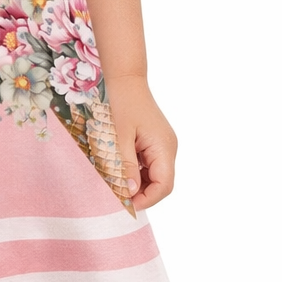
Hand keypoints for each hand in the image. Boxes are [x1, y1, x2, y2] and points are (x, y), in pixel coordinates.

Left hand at [103, 74, 176, 210]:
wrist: (123, 77)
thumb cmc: (120, 103)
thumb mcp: (119, 137)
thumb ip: (125, 166)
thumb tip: (130, 193)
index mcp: (164, 147)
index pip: (164, 186)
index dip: (146, 200)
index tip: (124, 204)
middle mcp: (168, 148)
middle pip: (160, 183)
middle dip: (140, 192)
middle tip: (115, 195)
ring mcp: (161, 144)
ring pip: (152, 175)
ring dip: (135, 182)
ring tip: (114, 181)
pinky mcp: (152, 141)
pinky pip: (146, 163)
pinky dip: (133, 170)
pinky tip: (117, 168)